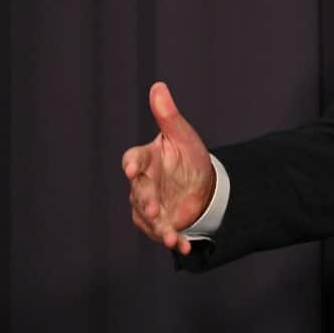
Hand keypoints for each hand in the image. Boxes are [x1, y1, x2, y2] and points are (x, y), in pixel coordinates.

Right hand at [122, 82, 215, 255]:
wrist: (202, 182)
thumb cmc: (186, 154)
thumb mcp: (183, 135)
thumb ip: (169, 115)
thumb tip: (159, 86)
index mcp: (146, 159)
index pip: (134, 160)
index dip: (132, 163)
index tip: (131, 167)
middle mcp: (143, 184)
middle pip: (140, 192)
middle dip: (146, 201)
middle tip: (154, 208)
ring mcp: (150, 205)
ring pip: (148, 217)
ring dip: (158, 227)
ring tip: (170, 235)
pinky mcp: (160, 222)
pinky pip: (164, 232)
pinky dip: (173, 240)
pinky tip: (183, 246)